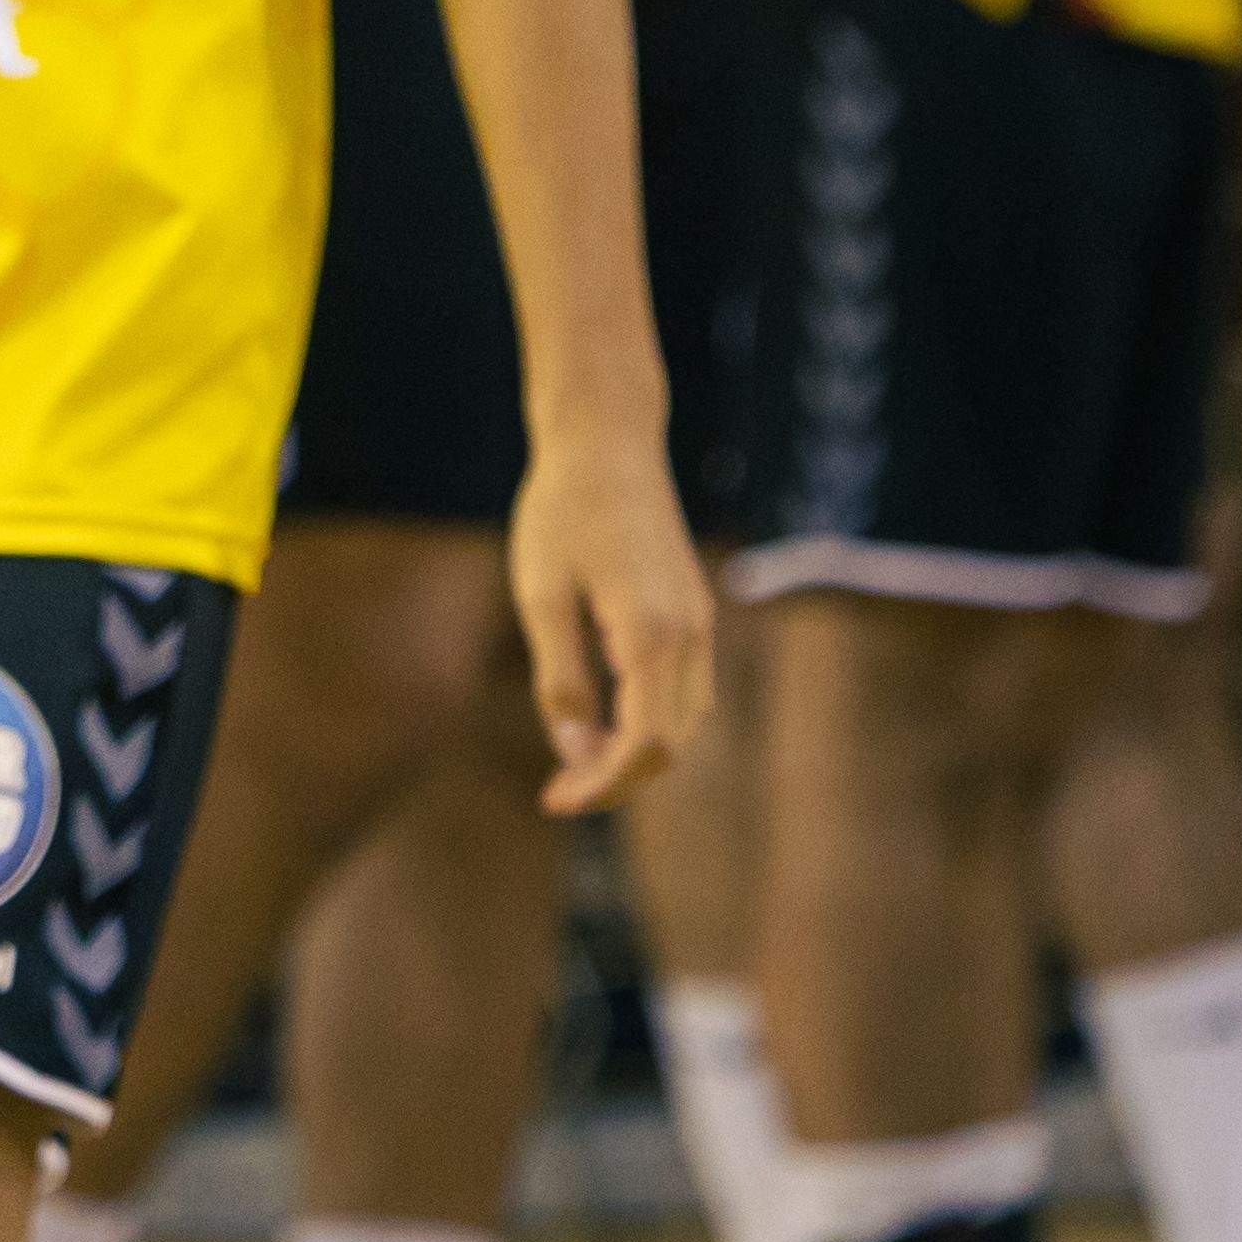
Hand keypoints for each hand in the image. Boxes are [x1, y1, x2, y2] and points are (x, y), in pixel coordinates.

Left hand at [510, 425, 714, 814]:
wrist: (608, 441)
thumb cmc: (563, 510)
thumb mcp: (541, 596)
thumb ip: (560, 678)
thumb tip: (574, 749)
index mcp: (653, 635)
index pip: (643, 746)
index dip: (601, 785)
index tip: (554, 800)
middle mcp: (691, 636)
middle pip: (671, 745)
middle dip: (617, 778)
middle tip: (558, 788)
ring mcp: (700, 623)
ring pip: (685, 722)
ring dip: (638, 752)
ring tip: (576, 759)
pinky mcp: (694, 610)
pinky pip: (685, 690)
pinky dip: (652, 719)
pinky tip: (604, 717)